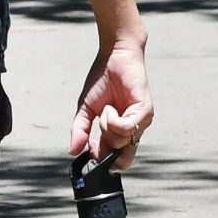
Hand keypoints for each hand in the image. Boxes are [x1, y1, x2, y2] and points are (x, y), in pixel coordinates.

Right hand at [69, 39, 152, 172]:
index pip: (115, 160)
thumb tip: (72, 151)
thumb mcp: (85, 109)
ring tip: (106, 109)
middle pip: (123, 160)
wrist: (114, 56)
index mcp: (120, 132)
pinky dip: (113, 121)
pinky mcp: (146, 112)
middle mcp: (134, 130)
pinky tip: (110, 107)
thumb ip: (80, 130)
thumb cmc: (101, 80)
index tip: (89, 144)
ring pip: (122, 143)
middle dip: (104, 149)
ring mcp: (141, 122)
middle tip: (97, 132)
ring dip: (107, 127)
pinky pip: (127, 129)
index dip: (100, 158)